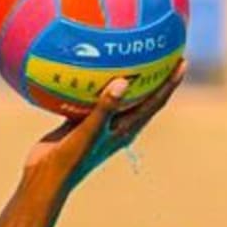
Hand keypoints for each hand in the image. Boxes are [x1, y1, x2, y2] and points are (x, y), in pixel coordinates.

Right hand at [22, 58, 186, 191]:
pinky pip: (90, 96)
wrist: (44, 178)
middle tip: (160, 48)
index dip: (169, 83)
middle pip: (142, 95)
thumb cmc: (70, 160)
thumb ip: (105, 108)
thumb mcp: (89, 133)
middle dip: (153, 74)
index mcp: (126, 130)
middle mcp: (117, 125)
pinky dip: (91, 82)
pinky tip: (85, 64)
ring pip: (116, 95)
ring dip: (123, 76)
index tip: (182, 61)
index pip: (155, 103)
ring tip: (127, 52)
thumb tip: (124, 81)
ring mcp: (99, 123)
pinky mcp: (80, 121)